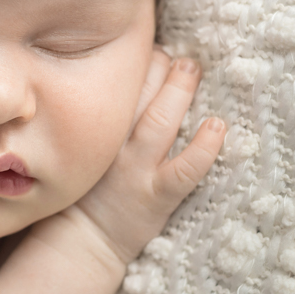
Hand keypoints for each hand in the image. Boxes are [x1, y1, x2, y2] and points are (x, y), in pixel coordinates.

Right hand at [70, 52, 225, 265]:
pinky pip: (185, 169)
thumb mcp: (77, 149)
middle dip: (159, 65)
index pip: (113, 85)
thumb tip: (112, 86)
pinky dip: (204, 147)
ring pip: (160, 121)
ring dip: (179, 90)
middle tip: (175, 55)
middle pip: (137, 93)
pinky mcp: (157, 196)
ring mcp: (137, 170)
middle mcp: (115, 146)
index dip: (133, 62)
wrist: (81, 241)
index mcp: (95, 132)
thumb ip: (92, 120)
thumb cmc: (79, 192)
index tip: (146, 52)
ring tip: (192, 69)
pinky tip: (217, 126)